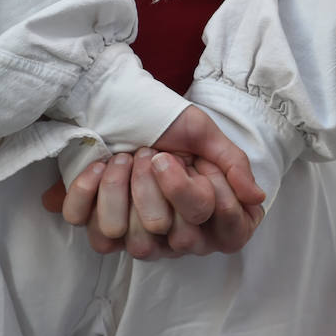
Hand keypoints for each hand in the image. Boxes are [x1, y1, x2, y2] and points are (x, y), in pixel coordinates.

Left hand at [41, 105, 265, 258]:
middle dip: (150, 185)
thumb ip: (233, 165)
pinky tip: (98, 165)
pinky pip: (79, 221)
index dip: (189, 195)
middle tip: (152, 154)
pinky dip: (86, 190)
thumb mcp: (205, 136)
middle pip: (154, 235)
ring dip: (117, 187)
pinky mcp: (84, 216)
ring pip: (114, 234)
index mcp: (190, 219)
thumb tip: (256, 197)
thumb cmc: (166, 122)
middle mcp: (157, 234)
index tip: (188, 160)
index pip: (195, 233)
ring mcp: (120, 228)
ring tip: (125, 158)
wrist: (119, 100)